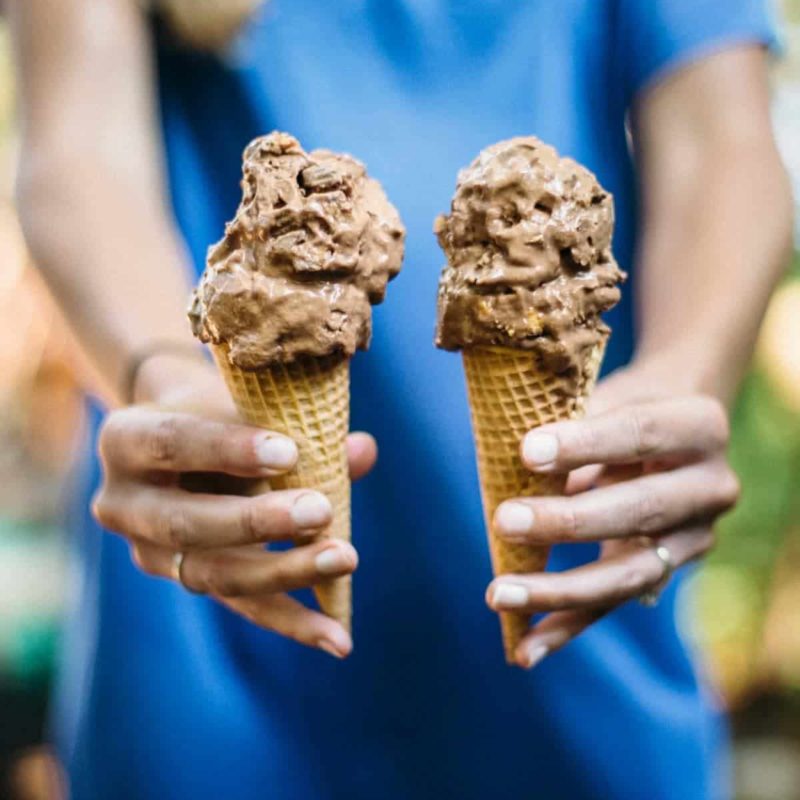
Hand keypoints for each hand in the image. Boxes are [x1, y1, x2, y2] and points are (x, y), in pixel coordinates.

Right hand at [92, 359, 375, 657]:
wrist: (187, 434)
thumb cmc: (220, 411)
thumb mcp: (245, 404)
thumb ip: (299, 425)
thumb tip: (363, 452)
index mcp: (127, 441)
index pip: (173, 443)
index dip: (229, 450)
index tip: (289, 452)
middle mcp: (124, 505)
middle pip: (186, 524)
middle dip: (256, 522)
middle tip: (320, 511)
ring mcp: (150, 553)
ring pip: (214, 574)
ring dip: (284, 571)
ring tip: (344, 559)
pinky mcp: (188, 582)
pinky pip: (241, 606)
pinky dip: (293, 621)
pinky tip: (338, 637)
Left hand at [486, 366, 739, 668]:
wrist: (674, 429)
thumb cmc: (627, 404)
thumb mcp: (609, 397)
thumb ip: (572, 425)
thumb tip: (512, 464)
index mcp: (699, 426)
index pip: (639, 434)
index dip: (583, 445)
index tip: (526, 452)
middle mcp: (711, 486)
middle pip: (638, 511)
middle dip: (568, 522)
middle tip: (505, 521)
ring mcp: (696, 537)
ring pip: (628, 573)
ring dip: (559, 591)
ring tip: (498, 594)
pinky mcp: (668, 571)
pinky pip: (614, 603)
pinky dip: (566, 627)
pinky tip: (525, 648)